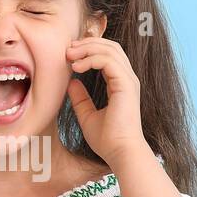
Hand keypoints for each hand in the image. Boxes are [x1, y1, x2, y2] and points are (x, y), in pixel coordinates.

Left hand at [65, 37, 149, 166]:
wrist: (120, 152)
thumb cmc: (107, 140)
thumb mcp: (87, 116)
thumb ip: (80, 99)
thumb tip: (71, 82)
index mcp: (121, 84)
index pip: (108, 56)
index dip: (89, 50)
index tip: (69, 55)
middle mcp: (127, 79)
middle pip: (111, 47)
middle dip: (88, 43)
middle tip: (67, 49)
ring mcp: (129, 80)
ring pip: (110, 50)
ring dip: (87, 48)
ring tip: (69, 55)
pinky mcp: (126, 84)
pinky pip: (108, 61)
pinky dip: (91, 59)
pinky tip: (77, 67)